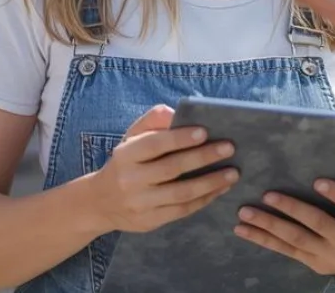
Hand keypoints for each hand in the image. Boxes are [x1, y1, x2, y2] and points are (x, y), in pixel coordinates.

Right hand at [84, 104, 238, 234]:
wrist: (101, 202)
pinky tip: (220, 189)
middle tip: (229, 148)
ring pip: (181, 193)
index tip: (205, 132)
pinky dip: (204, 199)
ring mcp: (141, 203)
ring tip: (233, 173)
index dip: (180, 138)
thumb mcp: (132, 137)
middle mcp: (131, 179)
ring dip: (211, 182)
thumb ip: (154, 121)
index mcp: (126, 154)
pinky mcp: (150, 221)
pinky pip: (182, 210)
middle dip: (203, 157)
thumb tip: (179, 113)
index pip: (154, 144)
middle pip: (172, 168)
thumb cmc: (127, 162)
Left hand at [234, 144, 334, 278]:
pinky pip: (285, 251)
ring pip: (296, 240)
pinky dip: (263, 240)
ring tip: (246, 211)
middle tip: (269, 193)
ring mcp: (329, 256)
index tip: (318, 181)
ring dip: (269, 226)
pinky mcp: (314, 264)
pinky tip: (243, 229)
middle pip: (318, 225)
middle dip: (292, 209)